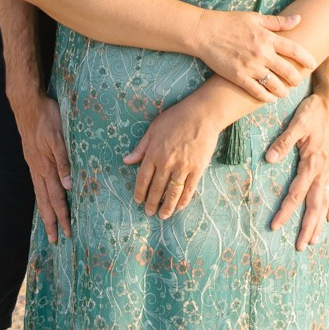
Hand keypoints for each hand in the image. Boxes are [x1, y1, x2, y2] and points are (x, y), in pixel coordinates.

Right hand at [11, 93, 72, 242]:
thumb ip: (64, 160)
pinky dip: (39, 197)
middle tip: (55, 240)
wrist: (27, 102)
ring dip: (45, 212)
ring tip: (47, 227)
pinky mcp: (32, 158)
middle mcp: (38, 169)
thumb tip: (68, 185)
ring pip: (39, 194)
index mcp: (46, 166)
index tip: (67, 232)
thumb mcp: (58, 135)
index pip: (56, 197)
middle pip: (45, 201)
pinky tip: (42, 200)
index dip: (62, 215)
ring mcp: (33, 164)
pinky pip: (36, 184)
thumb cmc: (46, 116)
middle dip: (52, 221)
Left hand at [122, 93, 223, 220]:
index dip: (139, 192)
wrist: (202, 114)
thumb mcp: (153, 129)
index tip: (138, 201)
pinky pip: (189, 189)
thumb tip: (126, 160)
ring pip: (172, 193)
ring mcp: (183, 167)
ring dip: (166, 207)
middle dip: (151, 203)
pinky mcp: (197, 169)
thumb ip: (140, 147)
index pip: (143, 179)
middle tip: (149, 212)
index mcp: (154, 153)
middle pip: (156, 189)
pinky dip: (183, 200)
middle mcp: (166, 163)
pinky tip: (179, 207)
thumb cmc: (176, 118)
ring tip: (163, 215)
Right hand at [193, 10, 314, 102]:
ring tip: (284, 92)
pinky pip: (257, 91)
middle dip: (296, 79)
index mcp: (268, 37)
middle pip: (288, 71)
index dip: (307, 59)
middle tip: (297, 81)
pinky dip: (266, 97)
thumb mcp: (255, 17)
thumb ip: (278, 22)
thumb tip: (299, 19)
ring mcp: (250, 66)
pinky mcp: (238, 77)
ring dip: (283, 91)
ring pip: (275, 84)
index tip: (312, 65)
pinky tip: (270, 98)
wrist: (204, 32)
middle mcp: (262, 53)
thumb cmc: (229, 22)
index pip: (295, 50)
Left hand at [266, 88, 328, 250]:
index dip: (286, 211)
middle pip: (314, 205)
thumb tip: (269, 158)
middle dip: (307, 228)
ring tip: (315, 242)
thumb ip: (284, 141)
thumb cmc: (314, 110)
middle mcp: (323, 170)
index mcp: (313, 162)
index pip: (297, 193)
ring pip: (325, 202)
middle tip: (299, 247)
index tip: (275, 226)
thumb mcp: (298, 122)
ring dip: (319, 223)